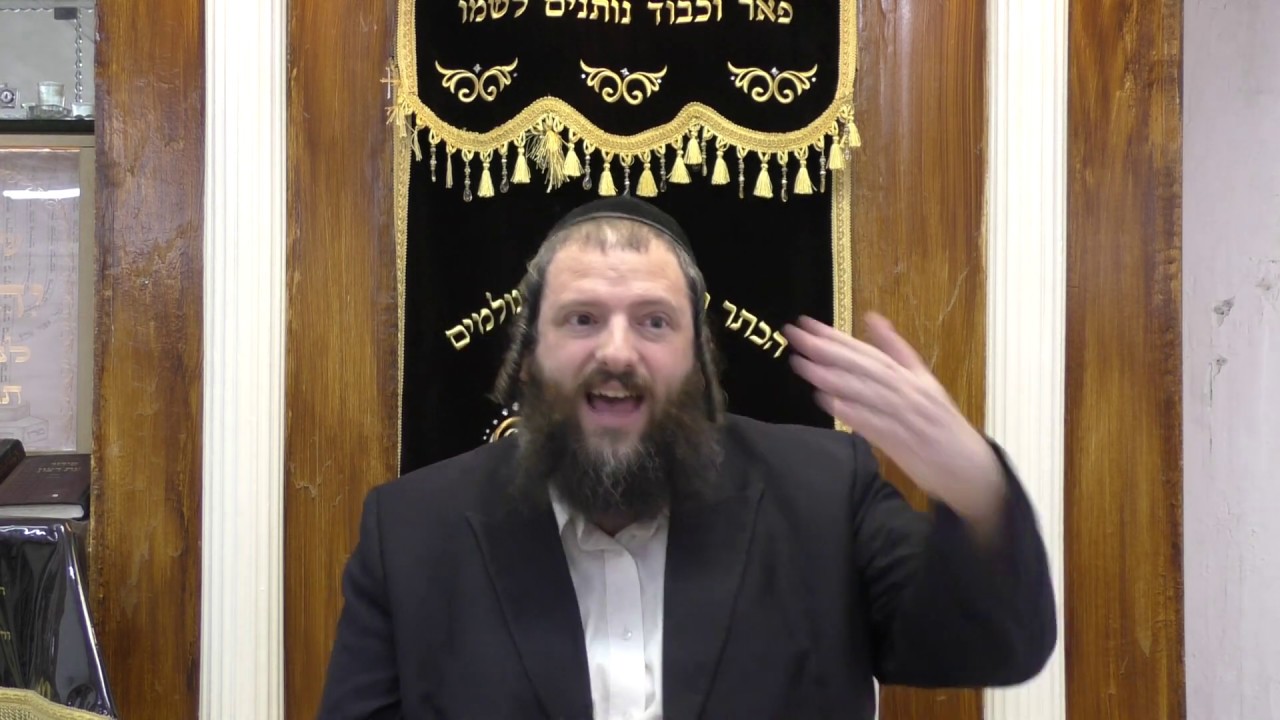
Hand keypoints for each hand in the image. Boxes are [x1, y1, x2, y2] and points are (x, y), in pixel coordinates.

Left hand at [782, 313, 1005, 536]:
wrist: (971, 469)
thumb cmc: (942, 424)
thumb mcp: (923, 381)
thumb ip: (897, 350)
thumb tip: (872, 318)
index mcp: (911, 376)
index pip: (867, 351)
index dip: (835, 336)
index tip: (805, 323)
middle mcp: (908, 391)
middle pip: (863, 366)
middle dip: (826, 349)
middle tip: (794, 335)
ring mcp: (906, 417)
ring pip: (866, 392)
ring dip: (832, 377)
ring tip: (802, 364)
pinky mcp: (904, 444)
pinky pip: (874, 425)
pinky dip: (852, 413)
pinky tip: (828, 402)